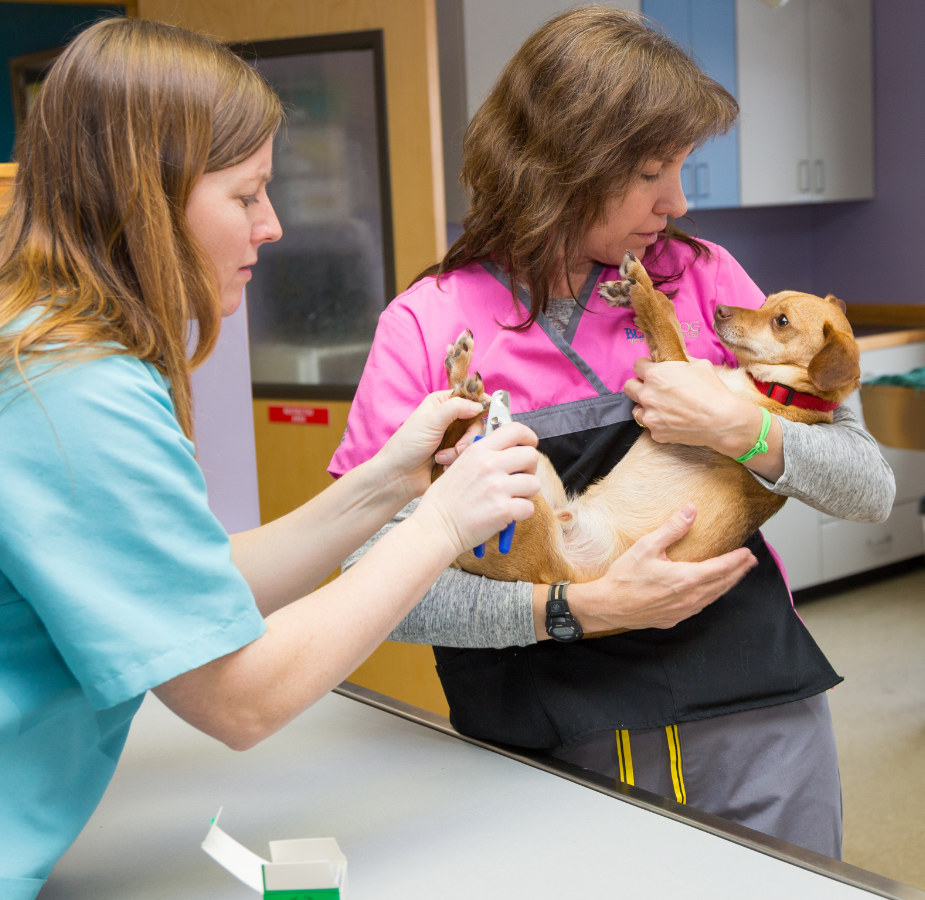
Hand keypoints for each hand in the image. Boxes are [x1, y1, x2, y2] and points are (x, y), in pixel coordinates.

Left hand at [376, 391, 484, 502]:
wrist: (399, 476)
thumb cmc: (407, 445)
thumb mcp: (431, 421)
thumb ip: (456, 408)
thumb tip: (479, 405)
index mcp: (442, 403)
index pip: (469, 396)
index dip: (480, 403)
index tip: (490, 411)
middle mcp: (450, 418)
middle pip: (476, 421)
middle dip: (469, 437)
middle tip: (458, 447)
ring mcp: (453, 437)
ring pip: (474, 440)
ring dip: (459, 451)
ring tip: (441, 458)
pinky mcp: (455, 454)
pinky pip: (469, 455)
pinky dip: (457, 461)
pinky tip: (442, 465)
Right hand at [413, 423, 540, 557]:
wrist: (435, 527)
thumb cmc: (445, 500)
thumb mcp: (459, 465)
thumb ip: (483, 455)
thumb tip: (509, 452)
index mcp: (478, 450)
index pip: (515, 430)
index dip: (528, 437)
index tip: (529, 445)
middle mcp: (489, 464)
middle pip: (531, 456)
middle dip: (530, 469)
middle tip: (518, 479)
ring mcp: (497, 487)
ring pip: (534, 483)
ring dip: (526, 494)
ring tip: (510, 499)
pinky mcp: (503, 510)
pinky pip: (529, 507)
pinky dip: (521, 513)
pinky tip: (507, 514)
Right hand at [569, 504, 756, 632]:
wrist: (608, 606)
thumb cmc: (624, 577)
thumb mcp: (647, 547)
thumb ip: (672, 529)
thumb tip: (690, 510)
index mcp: (686, 578)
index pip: (721, 568)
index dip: (736, 560)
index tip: (748, 553)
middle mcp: (690, 597)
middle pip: (722, 584)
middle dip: (738, 572)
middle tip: (750, 562)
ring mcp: (683, 610)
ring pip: (713, 597)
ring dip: (727, 585)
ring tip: (736, 576)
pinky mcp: (674, 618)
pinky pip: (700, 607)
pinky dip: (711, 597)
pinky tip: (710, 593)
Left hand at [625, 357, 750, 450]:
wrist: (722, 421)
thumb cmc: (712, 391)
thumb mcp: (699, 364)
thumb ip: (680, 359)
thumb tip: (675, 355)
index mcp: (655, 375)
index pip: (637, 365)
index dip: (646, 366)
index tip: (653, 369)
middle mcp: (647, 395)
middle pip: (629, 387)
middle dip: (639, 384)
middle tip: (653, 387)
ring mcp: (650, 416)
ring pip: (636, 408)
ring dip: (645, 405)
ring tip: (662, 405)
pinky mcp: (656, 433)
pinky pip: (650, 425)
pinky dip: (658, 422)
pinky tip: (672, 419)